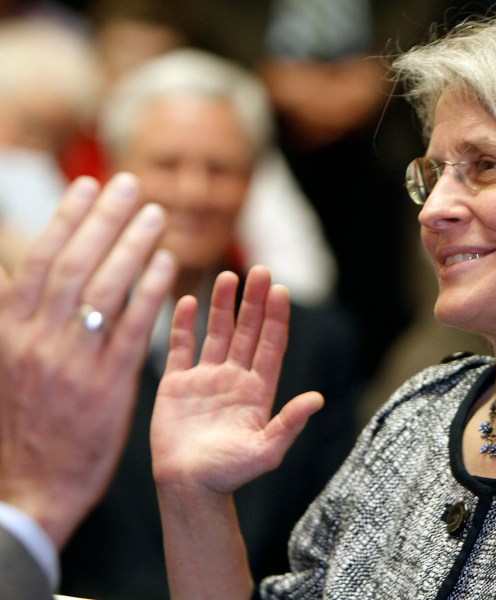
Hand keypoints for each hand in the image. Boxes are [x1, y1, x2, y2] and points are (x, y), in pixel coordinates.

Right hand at [0, 173, 175, 548]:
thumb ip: (7, 315)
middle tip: (132, 186)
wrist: (32, 486)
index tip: (89, 185)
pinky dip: (150, 294)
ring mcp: (73, 362)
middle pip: (76, 264)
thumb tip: (9, 269)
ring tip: (156, 215)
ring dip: (133, 245)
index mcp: (9, 330)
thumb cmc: (20, 422)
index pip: (42, 259)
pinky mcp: (107, 386)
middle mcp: (38, 339)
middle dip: (105, 219)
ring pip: (106, 289)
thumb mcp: (0, 363)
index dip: (67, 219)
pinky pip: (133, 330)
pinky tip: (169, 266)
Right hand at [151, 266, 322, 494]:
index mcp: (259, 391)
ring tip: (227, 276)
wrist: (188, 488)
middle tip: (259, 269)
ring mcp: (206, 379)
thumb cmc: (229, 474)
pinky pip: (181, 348)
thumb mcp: (267, 451)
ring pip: (216, 333)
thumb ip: (290, 423)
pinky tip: (189, 301)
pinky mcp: (177, 385)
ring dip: (222, 306)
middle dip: (253, 302)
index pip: (271, 345)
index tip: (280, 290)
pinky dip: (184, 325)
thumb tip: (318, 399)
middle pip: (247, 331)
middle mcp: (235, 379)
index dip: (276, 318)